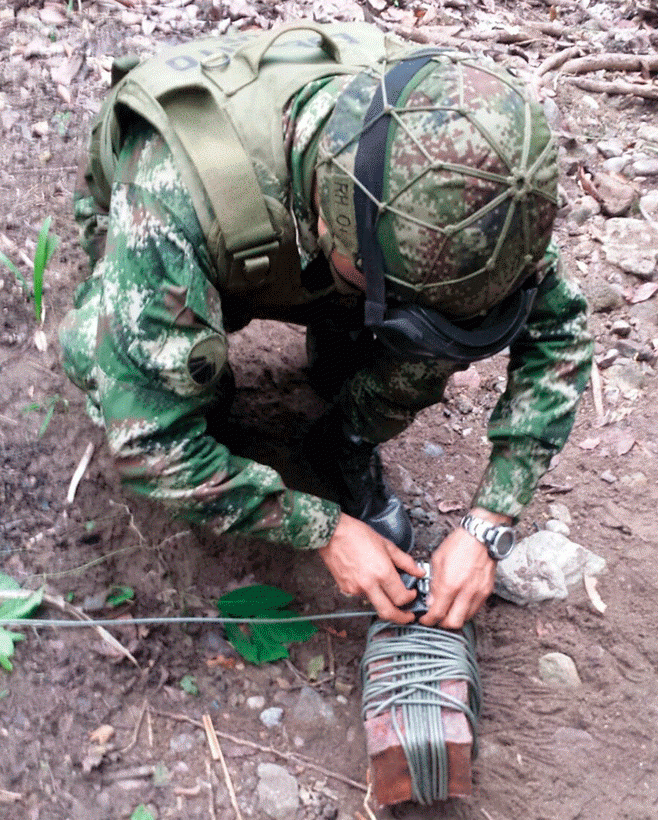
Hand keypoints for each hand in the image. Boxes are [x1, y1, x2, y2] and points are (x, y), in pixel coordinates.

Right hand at [319, 513, 423, 624]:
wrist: (332, 533)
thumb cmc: (356, 534)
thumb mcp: (386, 545)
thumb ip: (405, 561)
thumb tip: (418, 571)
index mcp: (382, 572)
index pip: (401, 598)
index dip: (410, 598)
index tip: (411, 594)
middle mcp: (368, 584)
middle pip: (388, 613)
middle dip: (400, 618)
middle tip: (407, 616)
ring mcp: (355, 589)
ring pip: (374, 603)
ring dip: (383, 600)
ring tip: (384, 586)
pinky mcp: (345, 589)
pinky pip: (361, 595)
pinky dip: (368, 591)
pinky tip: (368, 578)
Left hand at [419, 508, 507, 628]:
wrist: (481, 536)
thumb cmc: (459, 544)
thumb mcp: (437, 560)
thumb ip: (433, 584)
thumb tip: (431, 601)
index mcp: (450, 585)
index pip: (437, 614)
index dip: (428, 620)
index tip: (424, 619)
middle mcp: (465, 593)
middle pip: (453, 623)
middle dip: (441, 624)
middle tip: (435, 618)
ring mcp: (478, 593)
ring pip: (466, 619)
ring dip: (455, 618)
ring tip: (447, 610)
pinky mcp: (487, 592)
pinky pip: (475, 609)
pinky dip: (466, 611)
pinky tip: (459, 603)